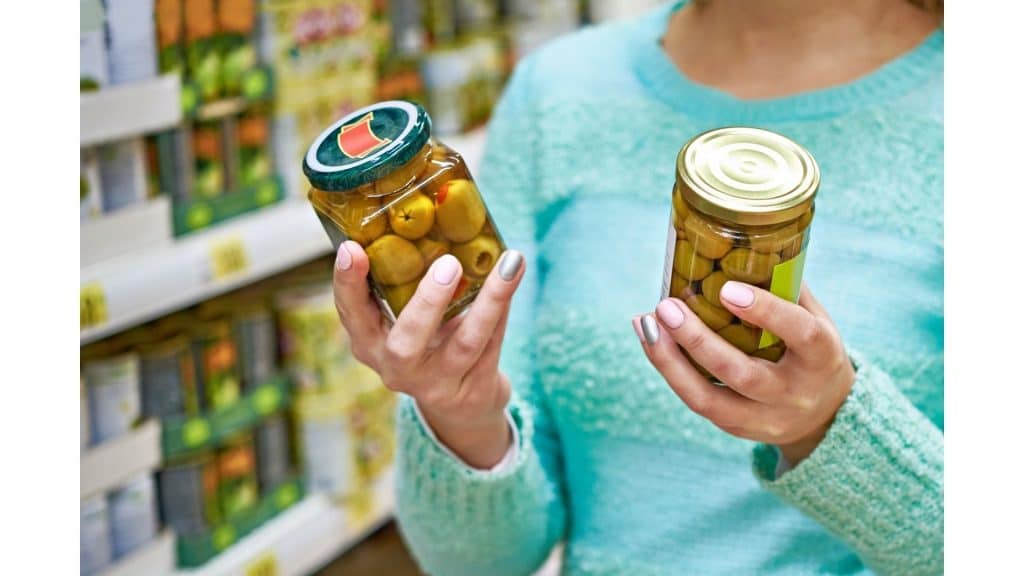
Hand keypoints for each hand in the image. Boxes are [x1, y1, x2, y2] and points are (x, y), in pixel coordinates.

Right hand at [333, 240, 525, 467]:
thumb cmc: (426, 343)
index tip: (351, 249)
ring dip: (489, 301)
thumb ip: (403, 282)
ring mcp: (437, 385)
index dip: (348, 284)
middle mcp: (397, 368)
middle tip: (448, 264)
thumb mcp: (403, 319)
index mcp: (369, 343)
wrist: (461, 405)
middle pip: (407, 343)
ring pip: (466, 344)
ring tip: (508, 264)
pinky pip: (493, 345)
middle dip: (427, 304)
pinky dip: (503, 308)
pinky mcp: (474, 390)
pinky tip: (513, 276)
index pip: (351, 314)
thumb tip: (425, 213)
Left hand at [635, 282, 854, 464]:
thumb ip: (786, 287)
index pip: (801, 334)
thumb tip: (744, 242)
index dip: (766, 311)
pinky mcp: (735, 427)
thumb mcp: (816, 318)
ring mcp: (764, 417)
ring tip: (646, 323)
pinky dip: (669, 368)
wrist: (825, 416)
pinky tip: (650, 337)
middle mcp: (794, 392)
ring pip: (707, 398)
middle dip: (698, 340)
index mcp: (823, 357)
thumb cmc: (812, 351)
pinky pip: (697, 400)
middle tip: (667, 306)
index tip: (727, 289)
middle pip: (741, 373)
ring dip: (669, 361)